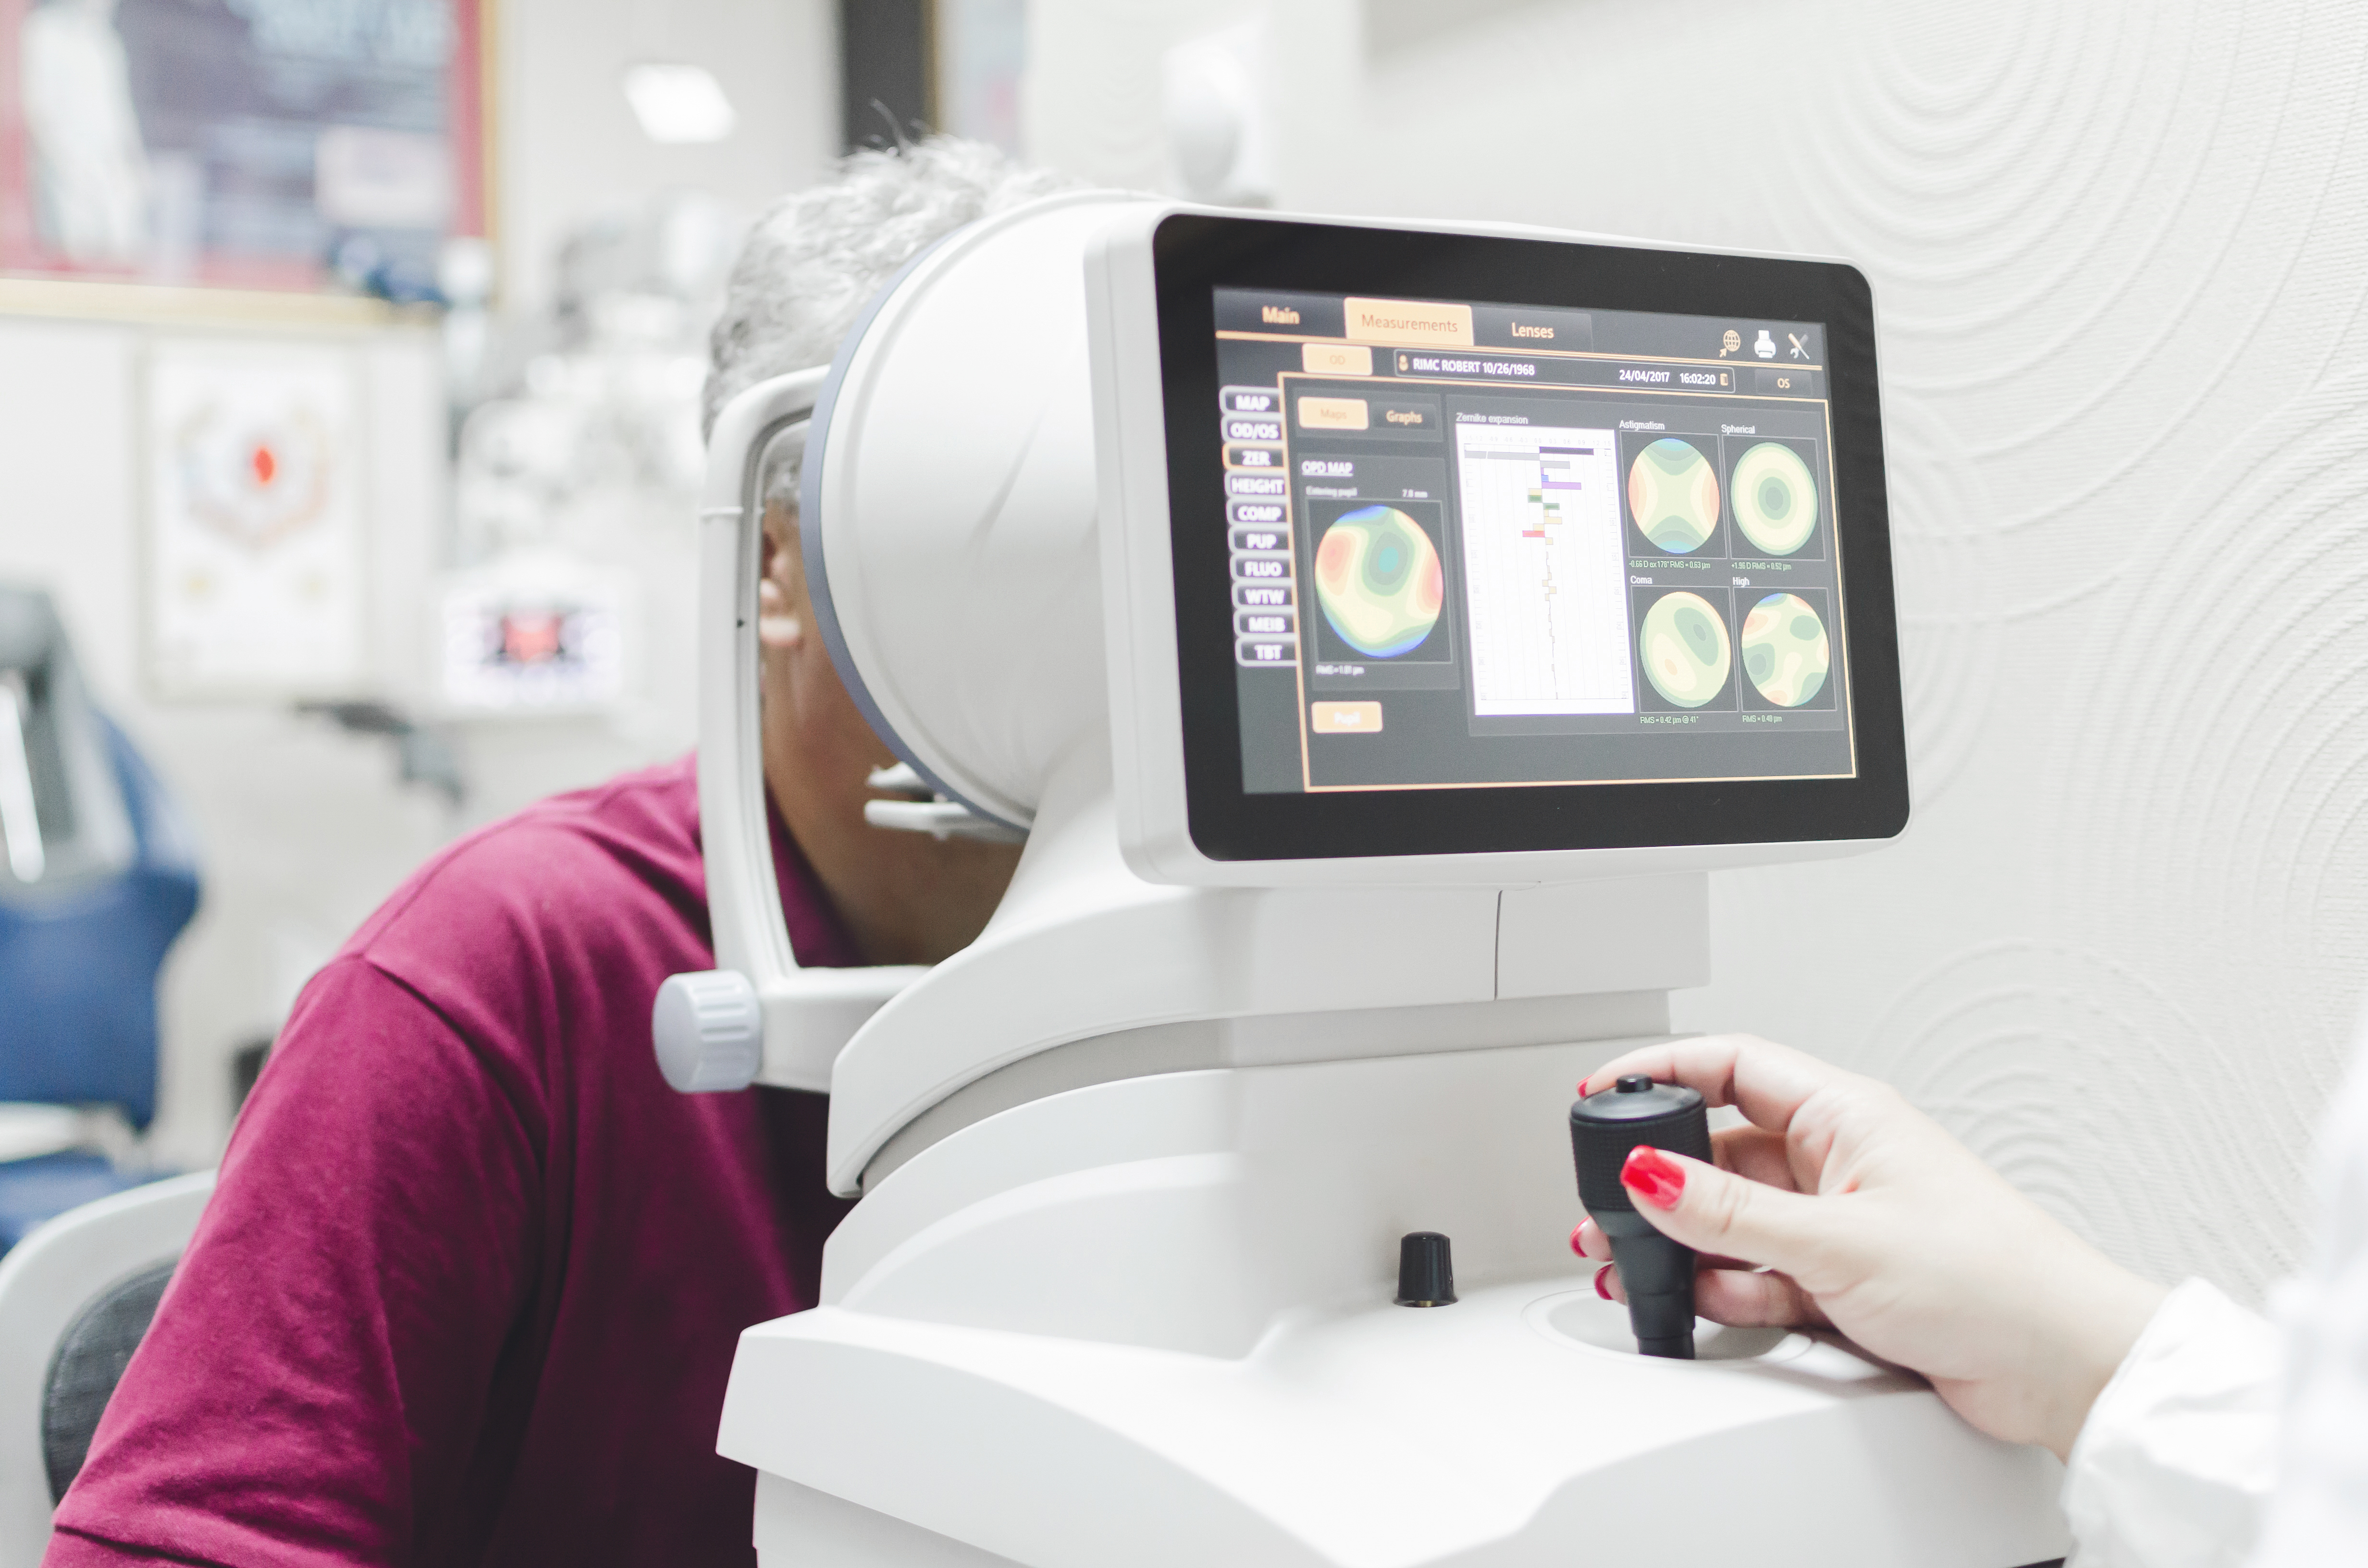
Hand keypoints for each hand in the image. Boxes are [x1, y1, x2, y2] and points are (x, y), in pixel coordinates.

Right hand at [1571, 1034, 2165, 1459]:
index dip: (1661, 1071)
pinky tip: (1713, 1300)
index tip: (1601, 1094)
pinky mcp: (1845, 1279)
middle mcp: (1839, 1159)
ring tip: (1645, 1268)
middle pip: (1720, 1151)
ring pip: (1736, 1219)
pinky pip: (1762, 1271)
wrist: (2061, 1364)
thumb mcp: (1836, 1240)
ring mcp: (1840, 1221)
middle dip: (1662, 1182)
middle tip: (1610, 1212)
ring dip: (1692, 1245)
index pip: (1730, 1064)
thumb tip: (1648, 1174)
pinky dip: (1733, 1287)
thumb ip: (1730, 1214)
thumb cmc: (1991, 1278)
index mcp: (1844, 1114)